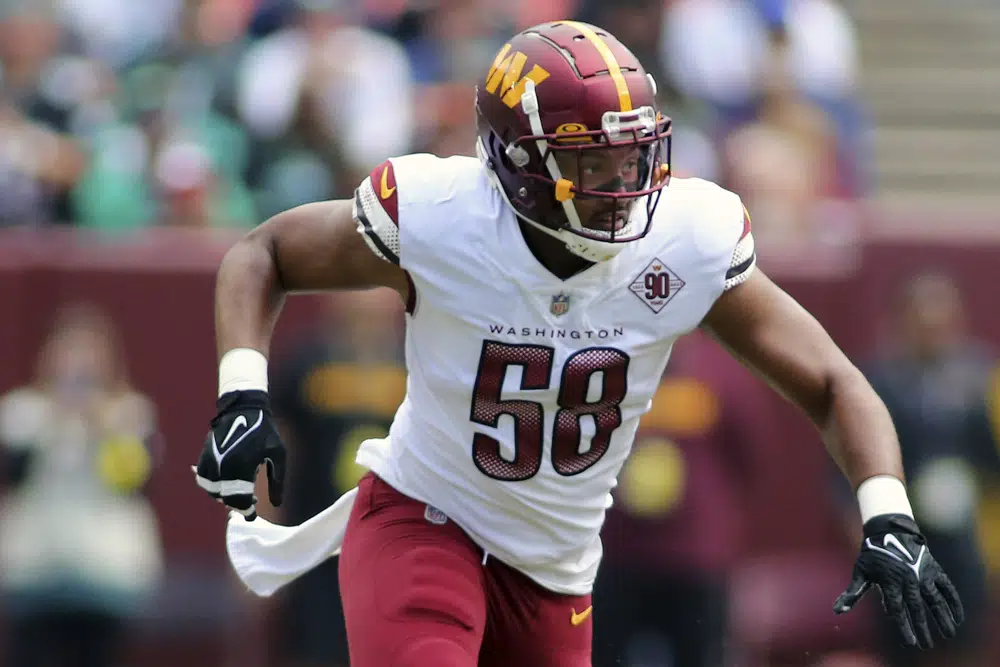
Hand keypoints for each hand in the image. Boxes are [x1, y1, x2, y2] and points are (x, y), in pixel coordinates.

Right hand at [193, 390, 285, 520]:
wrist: (243, 408)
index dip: (246, 509)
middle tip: (251, 502)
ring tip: (240, 492)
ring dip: (224, 496)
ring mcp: (212, 460)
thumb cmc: (265, 431)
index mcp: (243, 465)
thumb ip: (277, 480)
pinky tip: (226, 485)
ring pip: (212, 490)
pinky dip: (212, 486)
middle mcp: (224, 465)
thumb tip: (277, 504)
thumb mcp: (278, 454)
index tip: (252, 515)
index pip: (241, 497)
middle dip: (238, 503)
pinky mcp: (205, 456)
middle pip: (225, 497)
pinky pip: (203, 479)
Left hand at [833, 514, 963, 648]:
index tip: (909, 642)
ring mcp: (922, 573)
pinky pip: (946, 587)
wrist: (889, 529)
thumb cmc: (872, 554)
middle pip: (916, 607)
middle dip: (922, 628)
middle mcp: (907, 578)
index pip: (896, 608)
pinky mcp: (933, 569)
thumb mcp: (860, 572)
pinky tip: (958, 618)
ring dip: (942, 617)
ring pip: (935, 599)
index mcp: (889, 581)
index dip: (903, 626)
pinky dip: (954, 602)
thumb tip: (837, 611)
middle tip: (927, 645)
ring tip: (948, 635)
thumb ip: (852, 593)